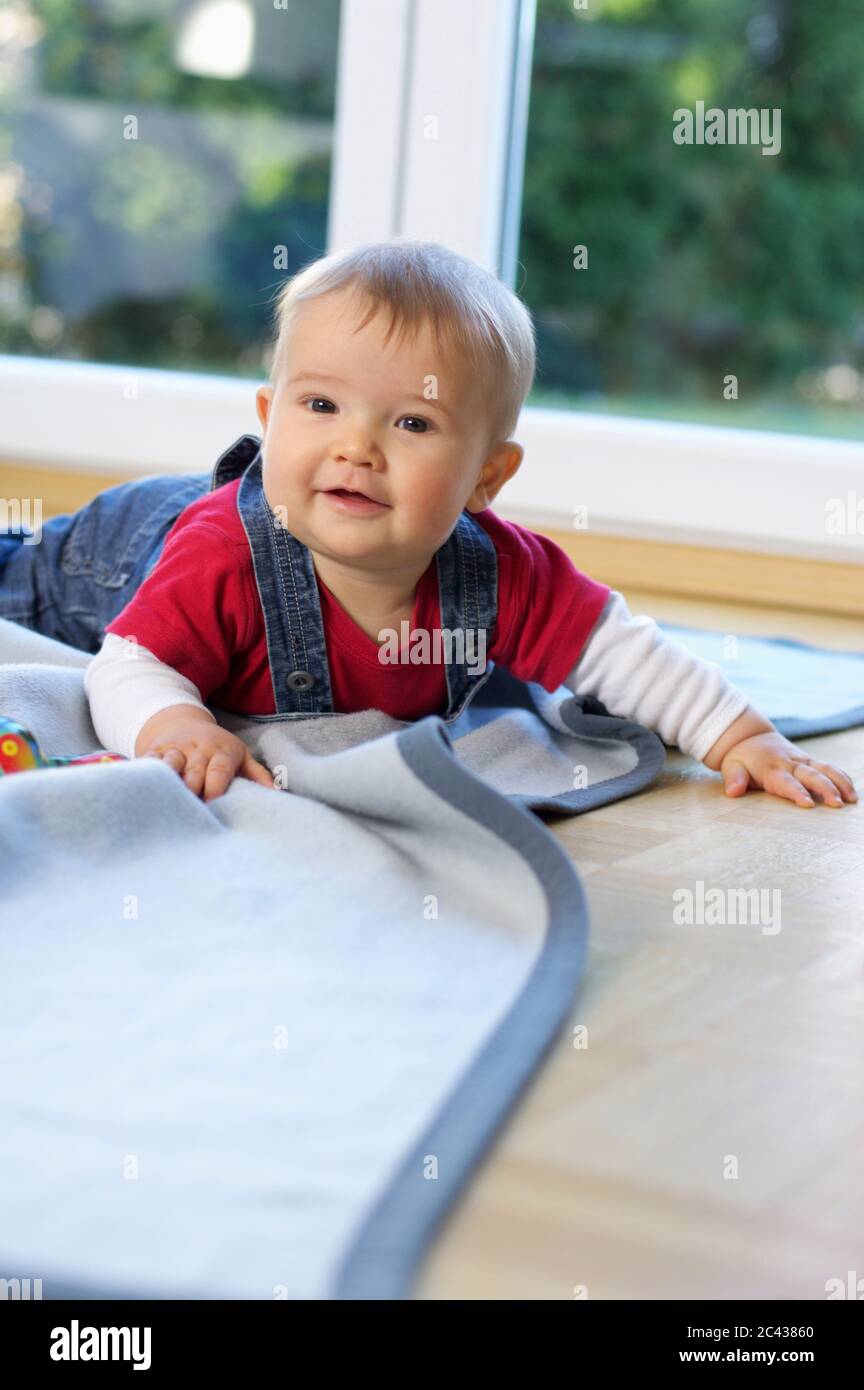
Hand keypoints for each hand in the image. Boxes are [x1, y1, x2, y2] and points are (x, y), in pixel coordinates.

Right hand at [136, 707, 274, 801]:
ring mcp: (176, 748)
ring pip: (171, 764)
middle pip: (194, 772)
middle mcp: (198, 748)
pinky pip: (149, 761)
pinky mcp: (155, 750)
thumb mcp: (241, 755)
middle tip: (191, 814)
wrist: (183, 723)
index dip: (215, 788)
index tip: (212, 808)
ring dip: (169, 781)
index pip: (219, 770)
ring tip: (167, 802)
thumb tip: (279, 794)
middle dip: (193, 792)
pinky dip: (146, 773)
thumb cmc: (218, 748)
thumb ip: (258, 775)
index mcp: (221, 751)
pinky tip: (143, 788)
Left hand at [718, 730, 856, 807]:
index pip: (786, 782)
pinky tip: (853, 791)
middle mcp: (790, 763)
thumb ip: (734, 779)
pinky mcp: (810, 760)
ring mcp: (802, 761)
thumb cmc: (741, 758)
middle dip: (825, 789)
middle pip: (811, 776)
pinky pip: (829, 767)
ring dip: (840, 783)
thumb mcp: (731, 767)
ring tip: (853, 800)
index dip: (797, 792)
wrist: (751, 737)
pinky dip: (842, 777)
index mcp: (771, 768)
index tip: (808, 804)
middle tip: (838, 804)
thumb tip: (733, 792)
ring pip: (825, 770)